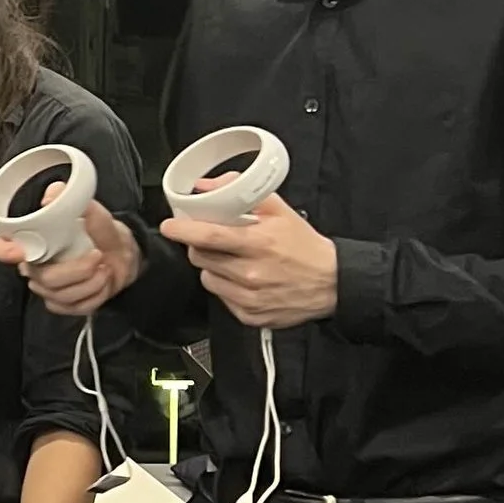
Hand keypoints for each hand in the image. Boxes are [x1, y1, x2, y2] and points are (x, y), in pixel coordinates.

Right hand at [0, 198, 137, 318]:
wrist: (121, 256)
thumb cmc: (100, 234)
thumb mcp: (95, 213)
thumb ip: (76, 202)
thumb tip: (54, 194)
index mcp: (30, 241)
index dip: (3, 251)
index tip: (20, 251)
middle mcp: (34, 266)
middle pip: (42, 278)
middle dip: (74, 270)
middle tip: (97, 255)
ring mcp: (47, 288)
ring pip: (59, 295)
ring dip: (89, 283)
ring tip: (105, 267)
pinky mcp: (62, 304)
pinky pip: (74, 307)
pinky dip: (95, 294)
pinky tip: (103, 282)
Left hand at [162, 192, 338, 329]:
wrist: (332, 283)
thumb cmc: (305, 247)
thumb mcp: (279, 211)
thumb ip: (241, 193)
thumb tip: (205, 186)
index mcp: (259, 243)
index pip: (208, 237)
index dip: (183, 231)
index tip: (171, 227)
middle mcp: (251, 273)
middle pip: (201, 258)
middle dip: (200, 246)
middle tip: (213, 241)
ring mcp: (249, 298)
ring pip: (207, 278)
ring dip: (213, 267)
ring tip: (234, 261)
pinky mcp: (250, 316)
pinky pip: (221, 298)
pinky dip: (226, 287)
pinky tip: (244, 280)